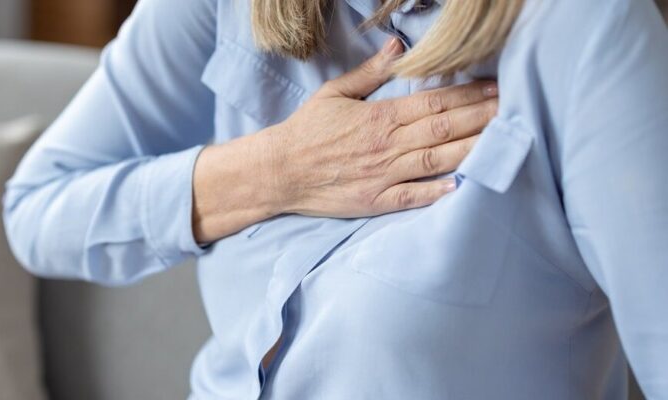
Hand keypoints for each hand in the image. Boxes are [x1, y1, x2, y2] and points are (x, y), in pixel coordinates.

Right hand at [192, 38, 497, 242]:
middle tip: (515, 110)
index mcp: (379, 117)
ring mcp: (382, 176)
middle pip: (443, 130)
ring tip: (504, 142)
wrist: (279, 171)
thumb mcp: (334, 93)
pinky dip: (438, 193)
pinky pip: (412, 198)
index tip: (496, 88)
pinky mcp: (375, 202)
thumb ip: (370, 72)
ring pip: (436, 161)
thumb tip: (398, 46)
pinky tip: (465, 186)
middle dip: (482, 118)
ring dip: (472, 150)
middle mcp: (386, 145)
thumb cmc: (306, 130)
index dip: (468, 94)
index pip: (433, 102)